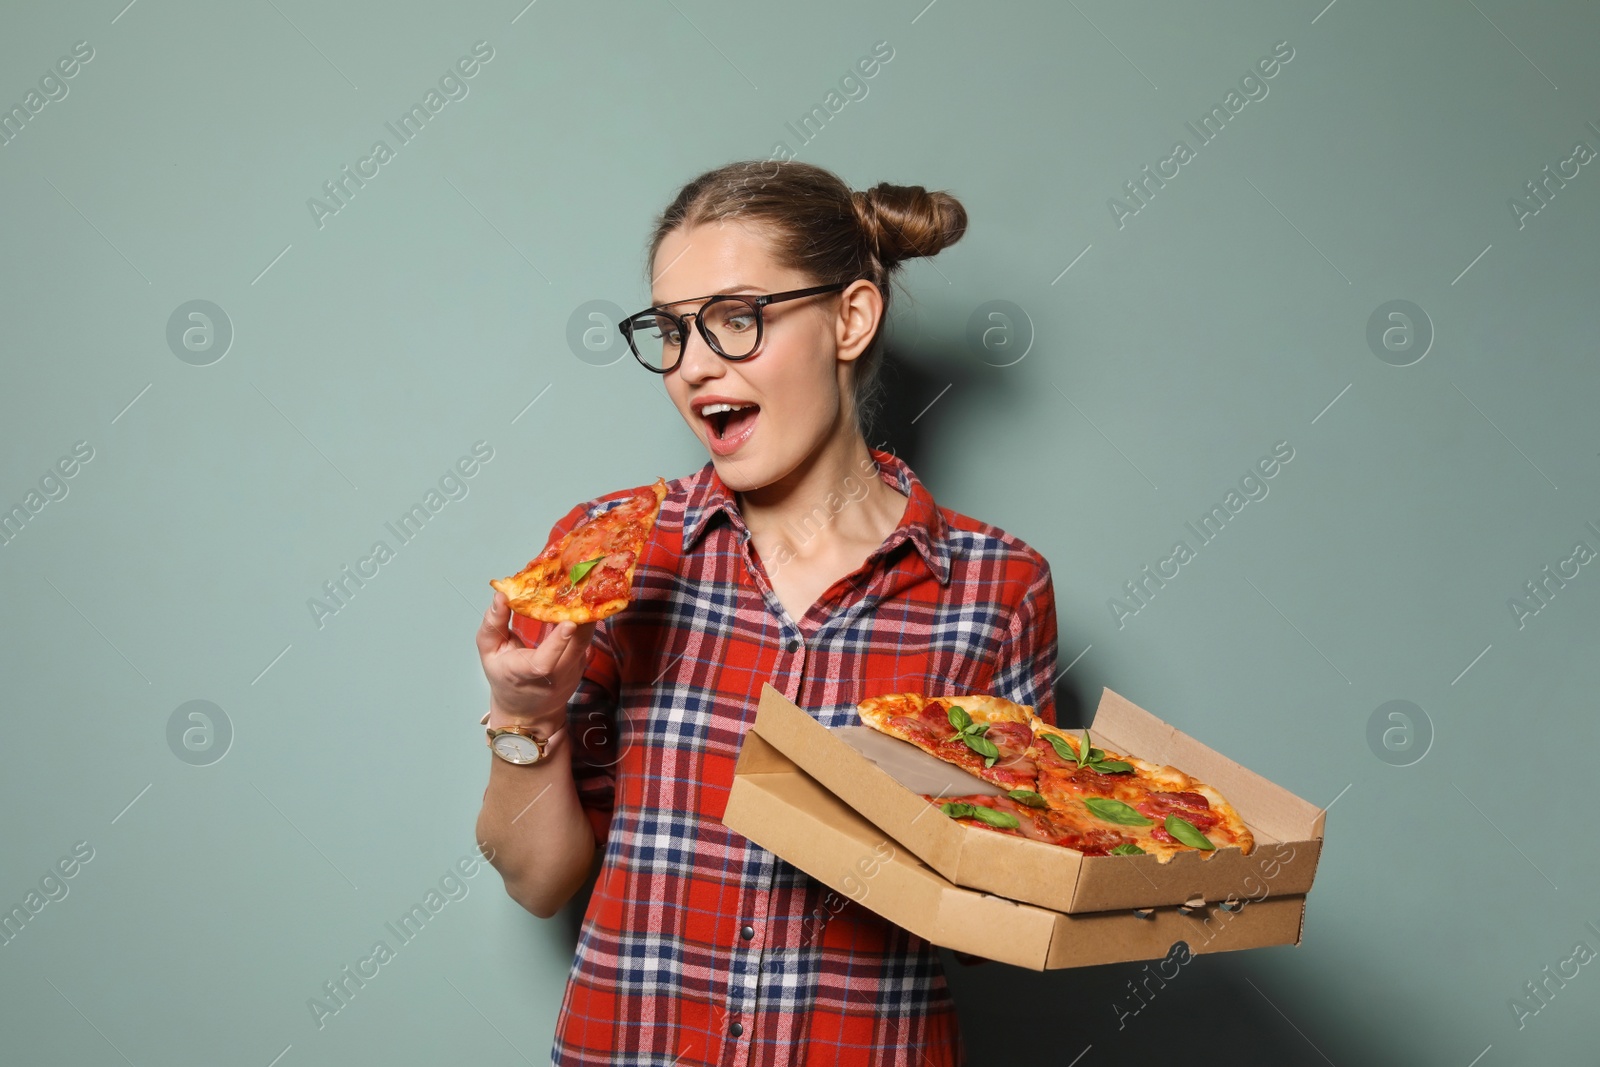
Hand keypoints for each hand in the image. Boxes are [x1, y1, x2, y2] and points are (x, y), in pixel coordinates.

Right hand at [476, 590, 596, 733]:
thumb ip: (492, 624)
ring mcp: (573, 670)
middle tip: (580, 585)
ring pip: (585, 638)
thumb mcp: (489, 652)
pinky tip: (583, 598)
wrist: (528, 711)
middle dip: (580, 614)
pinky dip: (586, 618)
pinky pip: (586, 637)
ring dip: (586, 612)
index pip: (545, 662)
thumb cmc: (505, 677)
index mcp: (527, 673)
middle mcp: (556, 674)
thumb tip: (501, 596)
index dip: (558, 643)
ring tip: (583, 586)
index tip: (569, 623)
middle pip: (575, 646)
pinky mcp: (583, 663)